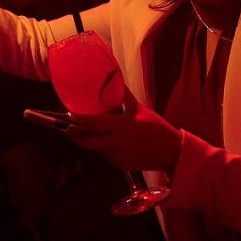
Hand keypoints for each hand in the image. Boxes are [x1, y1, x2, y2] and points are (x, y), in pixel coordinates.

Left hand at [65, 98, 181, 172]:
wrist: (171, 152)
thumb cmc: (156, 128)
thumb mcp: (140, 110)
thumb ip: (124, 96)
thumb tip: (114, 75)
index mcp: (123, 126)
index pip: (95, 123)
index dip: (80, 120)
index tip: (70, 115)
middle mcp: (118, 143)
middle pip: (88, 142)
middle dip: (75, 136)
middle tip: (69, 129)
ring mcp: (118, 156)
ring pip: (97, 149)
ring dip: (92, 141)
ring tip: (91, 133)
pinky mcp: (120, 165)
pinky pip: (107, 156)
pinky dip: (105, 149)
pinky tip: (112, 143)